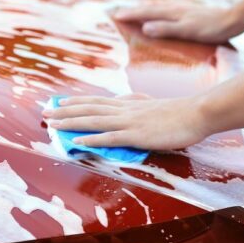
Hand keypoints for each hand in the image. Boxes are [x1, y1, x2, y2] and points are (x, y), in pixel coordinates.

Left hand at [43, 93, 211, 150]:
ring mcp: (130, 122)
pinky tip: (78, 141)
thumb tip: (127, 105)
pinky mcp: (138, 135)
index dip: (76, 101)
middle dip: (65, 110)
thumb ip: (139, 106)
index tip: (59, 101)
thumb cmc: (180, 113)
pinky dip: (92, 139)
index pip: (97, 100)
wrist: (198, 112)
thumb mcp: (155, 105)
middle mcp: (126, 109)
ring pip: (94, 120)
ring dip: (71, 122)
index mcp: (130, 103)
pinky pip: (110, 138)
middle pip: (89, 108)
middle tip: (45, 111)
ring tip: (52, 124)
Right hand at [112, 4, 243, 42]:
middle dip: (132, 10)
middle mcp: (174, 8)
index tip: (114, 16)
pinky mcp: (188, 13)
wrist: (232, 20)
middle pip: (148, 8)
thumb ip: (166, 29)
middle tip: (116, 12)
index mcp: (172, 12)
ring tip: (133, 13)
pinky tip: (160, 17)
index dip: (130, 14)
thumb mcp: (187, 31)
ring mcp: (182, 9)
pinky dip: (156, 12)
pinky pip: (165, 11)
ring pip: (157, 8)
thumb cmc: (211, 28)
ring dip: (143, 10)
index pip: (145, 13)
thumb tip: (144, 27)